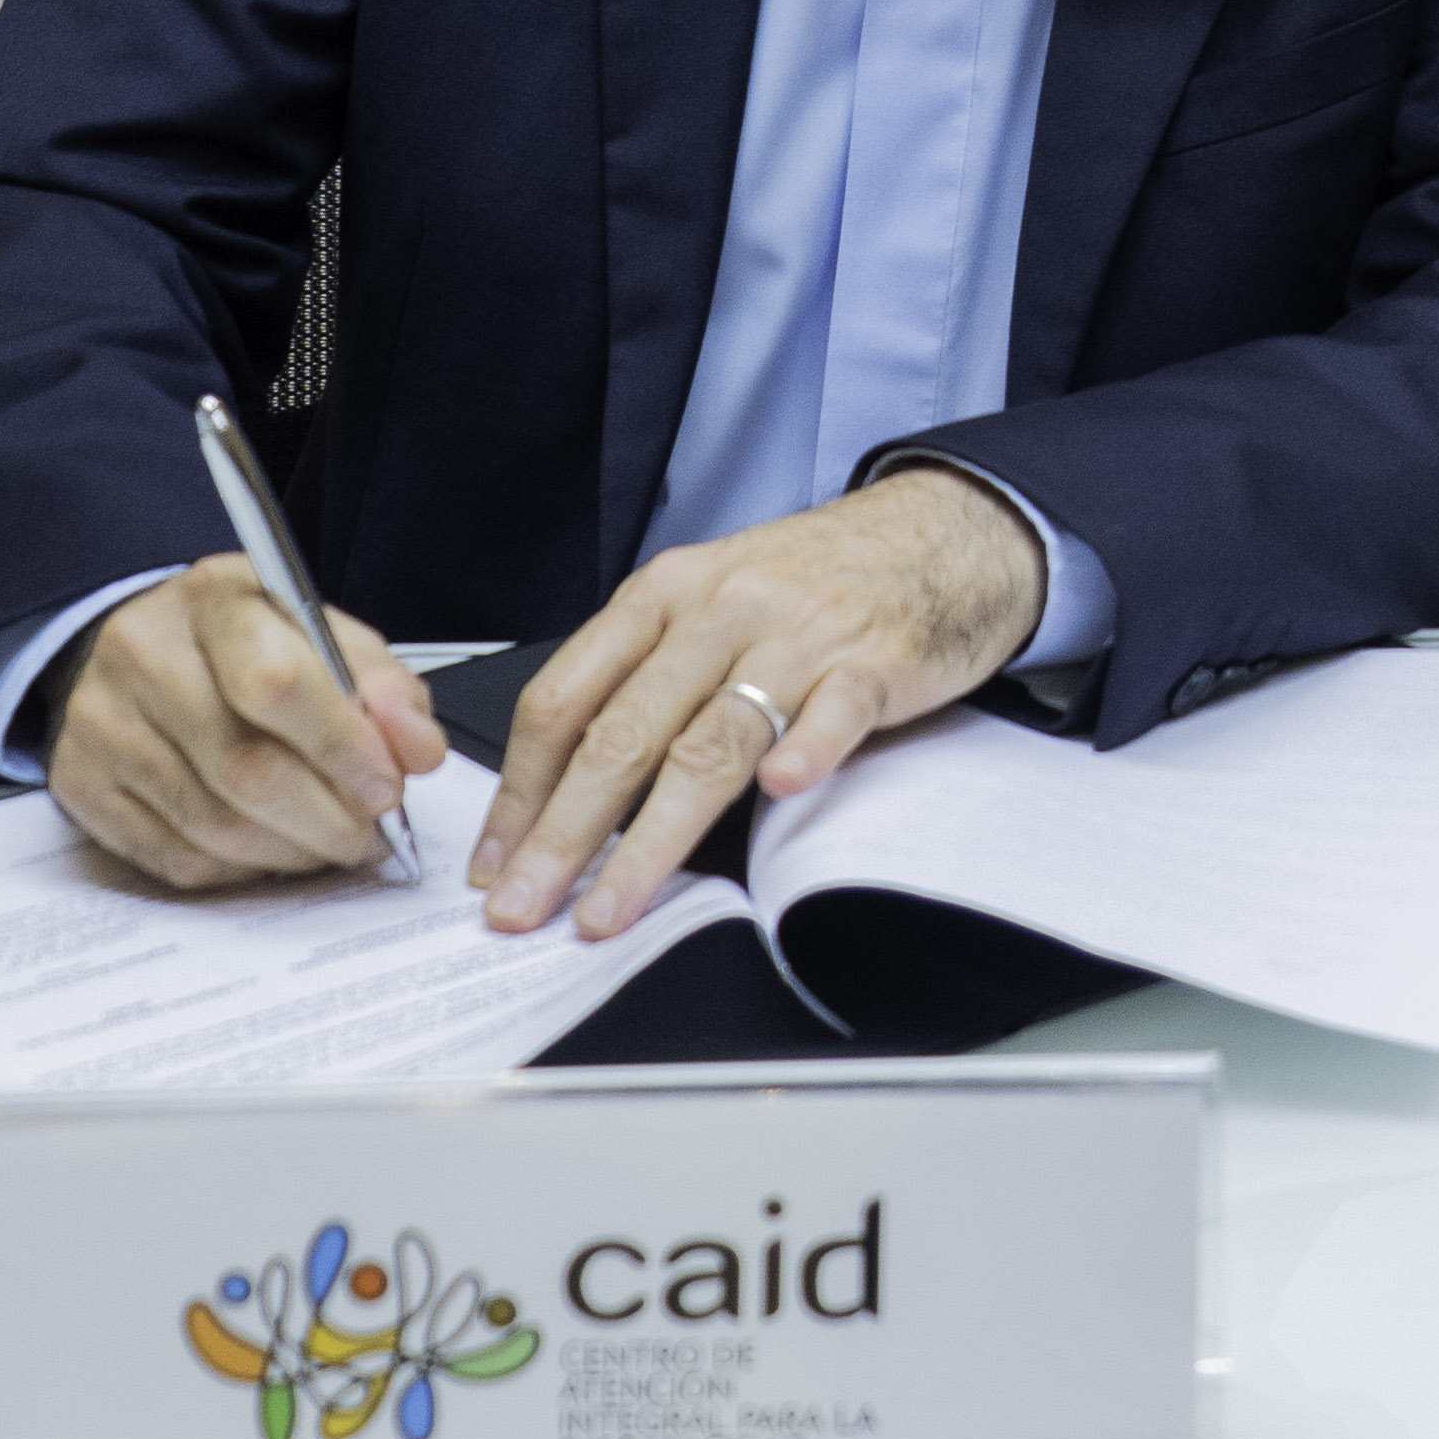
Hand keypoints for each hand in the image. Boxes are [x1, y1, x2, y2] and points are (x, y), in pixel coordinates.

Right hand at [49, 559, 446, 886]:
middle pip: (244, 767)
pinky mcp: (81, 785)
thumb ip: (383, 689)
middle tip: (369, 835)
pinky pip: (174, 857)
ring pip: (212, 824)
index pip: (276, 684)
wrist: (136, 649)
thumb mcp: (322, 636)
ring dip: (291, 851)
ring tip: (331, 845)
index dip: (342, 749)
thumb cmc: (244, 645)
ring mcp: (101, 723)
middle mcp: (143, 655)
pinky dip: (240, 868)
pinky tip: (272, 850)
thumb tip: (418, 752)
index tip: (387, 786)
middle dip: (326, 818)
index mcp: (215, 601)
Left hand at [476, 468, 1044, 938]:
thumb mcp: (709, 601)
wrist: (940, 532)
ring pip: (710, 743)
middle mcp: (718, 612)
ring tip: (615, 904)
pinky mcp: (876, 661)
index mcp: (662, 596)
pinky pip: (833, 711)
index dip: (521, 791)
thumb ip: (646, 676)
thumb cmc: (814, 581)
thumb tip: (567, 788)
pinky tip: (782, 791)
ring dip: (652, 836)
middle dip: (564, 835)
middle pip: (624, 734)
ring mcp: (798, 637)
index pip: (564, 698)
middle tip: (527, 906)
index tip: (497, 863)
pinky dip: (805, 751)